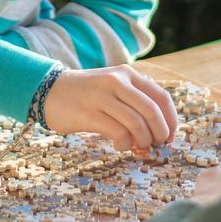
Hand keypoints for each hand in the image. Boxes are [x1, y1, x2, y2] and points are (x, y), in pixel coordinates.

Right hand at [42, 66, 178, 152]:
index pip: (161, 97)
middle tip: (156, 145)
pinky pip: (118, 132)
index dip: (171, 120)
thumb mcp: (113, 88)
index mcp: (128, 74)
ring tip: (137, 147)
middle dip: (160, 133)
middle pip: (152, 111)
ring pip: (136, 123)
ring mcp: (102, 96)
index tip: (170, 136)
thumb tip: (160, 132)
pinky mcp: (89, 113)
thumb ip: (135, 103)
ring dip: (142, 141)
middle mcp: (117, 81)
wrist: (49, 91)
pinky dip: (124, 143)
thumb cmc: (87, 95)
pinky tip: (119, 145)